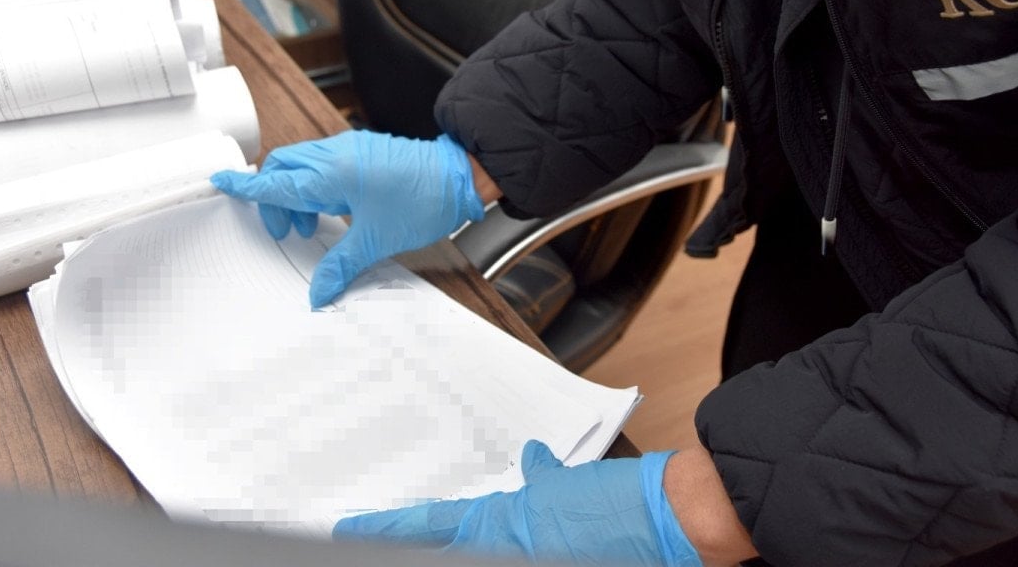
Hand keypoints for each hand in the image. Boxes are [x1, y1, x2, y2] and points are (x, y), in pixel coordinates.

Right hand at [210, 131, 483, 306]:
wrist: (460, 178)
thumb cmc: (423, 201)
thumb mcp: (376, 240)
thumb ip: (340, 266)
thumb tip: (318, 292)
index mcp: (332, 173)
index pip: (276, 180)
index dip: (246, 185)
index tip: (219, 180)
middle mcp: (336, 155)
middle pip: (283, 167)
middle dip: (274, 197)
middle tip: (285, 230)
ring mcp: (350, 150)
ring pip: (304, 164)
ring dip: (296, 193)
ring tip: (311, 227)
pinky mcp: (364, 152)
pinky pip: (325, 163)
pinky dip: (317, 186)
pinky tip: (332, 211)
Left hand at [332, 440, 700, 565]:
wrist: (671, 524)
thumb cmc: (622, 505)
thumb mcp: (570, 485)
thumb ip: (543, 478)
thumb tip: (531, 462)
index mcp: (503, 527)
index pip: (428, 525)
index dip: (385, 527)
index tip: (347, 526)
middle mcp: (509, 551)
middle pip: (447, 547)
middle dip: (418, 541)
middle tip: (380, 531)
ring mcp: (530, 559)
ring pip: (475, 549)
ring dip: (465, 539)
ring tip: (456, 528)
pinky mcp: (550, 562)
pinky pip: (519, 554)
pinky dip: (503, 543)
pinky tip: (518, 532)